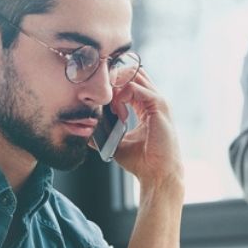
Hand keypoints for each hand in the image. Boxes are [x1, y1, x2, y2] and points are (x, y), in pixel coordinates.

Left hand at [106, 68, 182, 189]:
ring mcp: (158, 102)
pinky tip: (118, 113)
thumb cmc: (142, 162)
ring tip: (109, 105)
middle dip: (114, 79)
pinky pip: (135, 88)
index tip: (101, 102)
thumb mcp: (119, 143)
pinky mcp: (158, 105)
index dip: (113, 86)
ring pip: (133, 76)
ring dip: (116, 86)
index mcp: (147, 107)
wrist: (157, 174)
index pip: (131, 82)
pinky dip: (121, 97)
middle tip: (102, 96)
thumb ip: (107, 133)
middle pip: (133, 73)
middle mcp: (154, 101)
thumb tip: (88, 132)